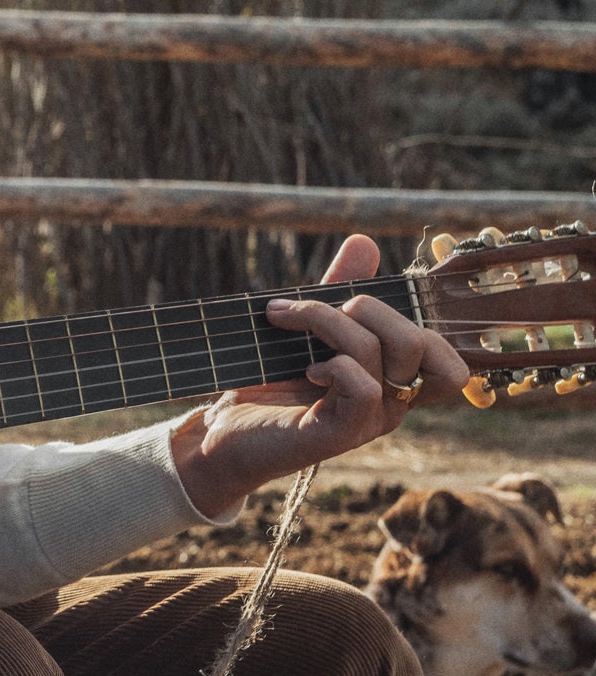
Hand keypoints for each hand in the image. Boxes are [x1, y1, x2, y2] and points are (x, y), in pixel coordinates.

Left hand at [171, 234, 468, 517]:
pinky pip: (363, 386)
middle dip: (367, 307)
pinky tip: (304, 369)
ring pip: (381, 351)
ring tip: (284, 320)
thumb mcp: (309, 327)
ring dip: (326, 320)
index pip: (450, 362)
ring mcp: (369, 421)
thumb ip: (341, 288)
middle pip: (420, 342)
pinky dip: (332, 363)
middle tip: (316, 309)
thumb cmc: (270, 382)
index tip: (362, 303)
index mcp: (392, 380)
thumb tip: (364, 242)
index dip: (423, 324)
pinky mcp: (341, 434)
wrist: (226, 433)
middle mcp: (391, 404)